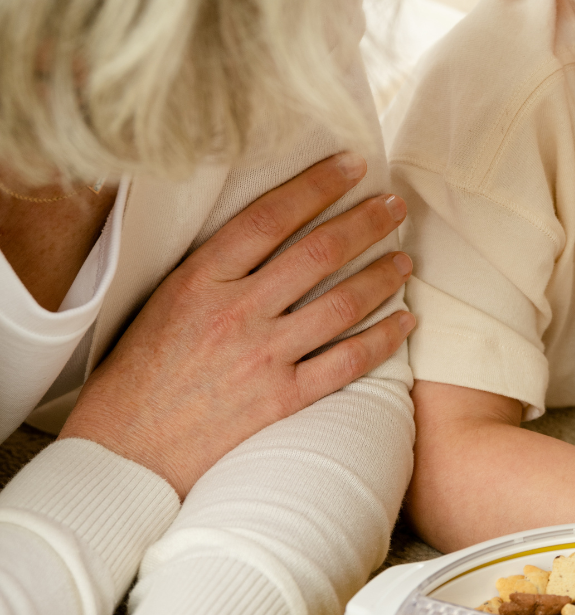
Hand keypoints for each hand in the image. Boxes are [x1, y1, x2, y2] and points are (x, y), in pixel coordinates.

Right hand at [61, 153, 414, 498]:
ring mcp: (263, 357)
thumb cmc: (141, 374)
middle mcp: (236, 312)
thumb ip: (213, 269)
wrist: (129, 450)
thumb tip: (267, 234)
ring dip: (382, 277)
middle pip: (317, 254)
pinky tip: (405, 322)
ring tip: (405, 260)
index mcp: (200, 279)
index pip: (270, 216)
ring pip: (341, 304)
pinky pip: (348, 362)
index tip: (351, 165)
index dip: (317, 184)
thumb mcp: (165, 302)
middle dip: (365, 223)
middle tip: (395, 206)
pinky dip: (384, 339)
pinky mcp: (284, 400)